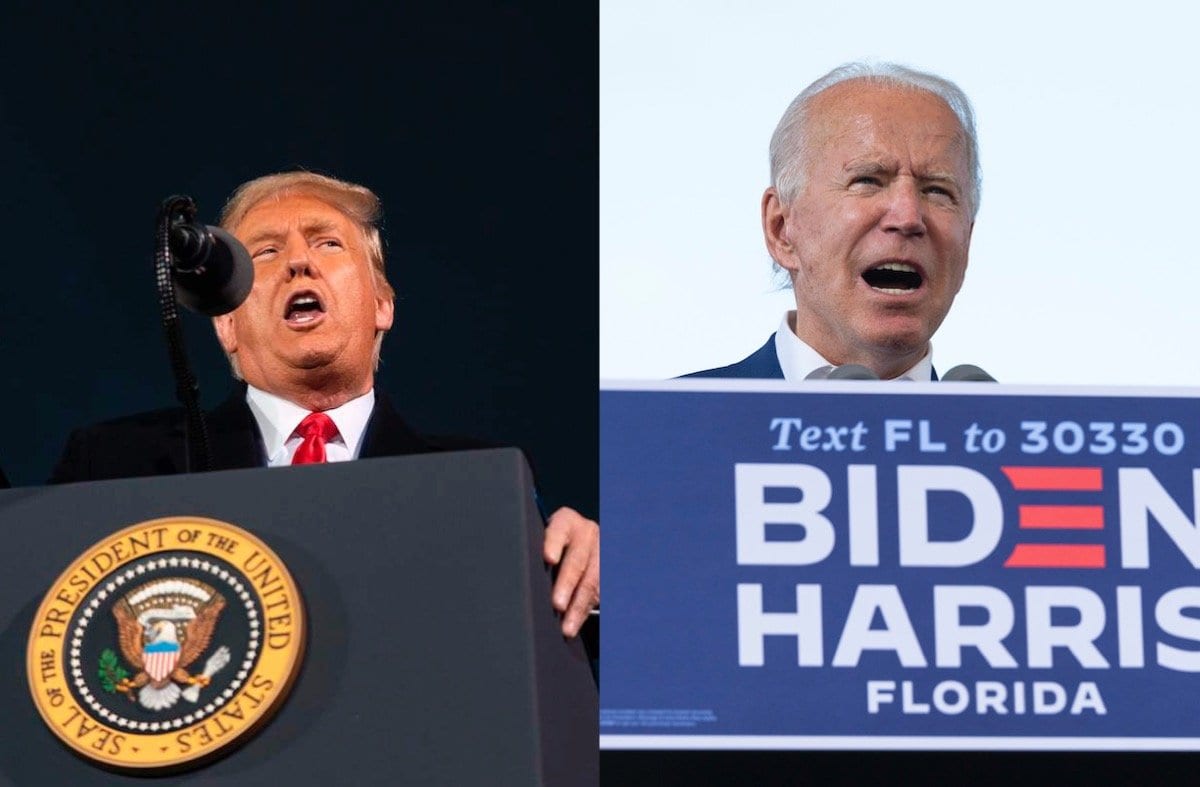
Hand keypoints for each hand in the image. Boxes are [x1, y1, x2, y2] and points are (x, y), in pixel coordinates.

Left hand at [543, 506, 598, 637]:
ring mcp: (601, 551)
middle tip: (556, 605)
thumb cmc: (552, 542)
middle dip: (567, 585)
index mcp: (566, 521)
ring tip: (567, 627)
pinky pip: (600, 592)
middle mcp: (586, 533)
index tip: (548, 558)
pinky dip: (586, 609)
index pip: (559, 529)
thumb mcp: (545, 536)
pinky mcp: (609, 569)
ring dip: (578, 607)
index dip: (553, 543)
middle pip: (577, 560)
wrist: (582, 539)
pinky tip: (576, 622)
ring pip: (592, 581)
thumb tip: (521, 575)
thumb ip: (536, 549)